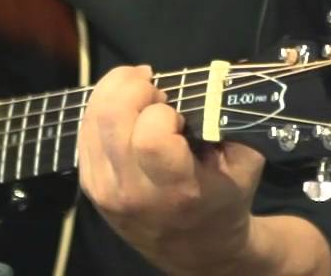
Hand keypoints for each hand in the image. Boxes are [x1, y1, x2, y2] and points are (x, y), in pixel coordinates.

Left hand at [78, 65, 265, 274]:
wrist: (196, 250)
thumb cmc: (223, 201)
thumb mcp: (245, 164)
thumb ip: (231, 121)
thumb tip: (213, 79)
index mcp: (175, 191)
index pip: (150, 135)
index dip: (163, 112)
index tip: (178, 115)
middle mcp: (131, 191)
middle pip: (112, 116)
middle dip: (134, 87)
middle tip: (156, 90)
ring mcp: (103, 189)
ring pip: (92, 117)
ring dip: (116, 90)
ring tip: (141, 91)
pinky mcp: (88, 183)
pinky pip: (85, 129)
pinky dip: (103, 106)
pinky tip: (125, 108)